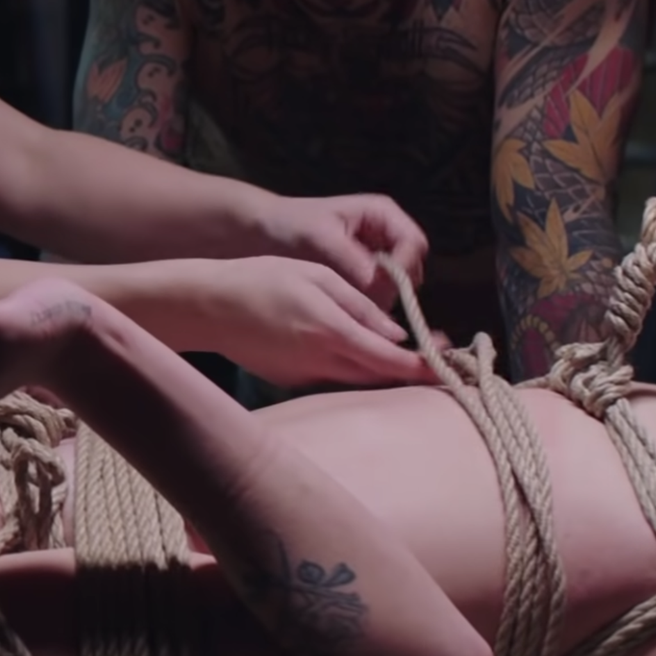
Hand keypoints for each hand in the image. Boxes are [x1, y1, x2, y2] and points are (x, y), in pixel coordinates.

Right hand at [193, 256, 436, 389]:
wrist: (204, 307)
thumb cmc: (258, 279)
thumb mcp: (315, 276)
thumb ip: (358, 305)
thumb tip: (394, 332)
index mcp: (331, 331)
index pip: (391, 360)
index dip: (425, 367)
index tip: (451, 365)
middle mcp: (321, 362)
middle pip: (379, 376)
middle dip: (410, 370)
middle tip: (439, 355)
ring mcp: (303, 376)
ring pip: (357, 378)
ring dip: (381, 368)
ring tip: (402, 351)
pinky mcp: (289, 380)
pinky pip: (330, 376)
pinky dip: (350, 366)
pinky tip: (350, 348)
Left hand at [258, 193, 429, 311]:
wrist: (262, 231)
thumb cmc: (290, 225)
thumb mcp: (321, 238)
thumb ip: (353, 261)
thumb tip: (382, 289)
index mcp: (383, 214)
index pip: (414, 244)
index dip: (404, 268)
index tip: (384, 289)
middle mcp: (388, 234)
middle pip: (411, 268)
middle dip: (394, 288)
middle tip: (368, 307)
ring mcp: (379, 256)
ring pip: (398, 286)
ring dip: (381, 300)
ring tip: (354, 311)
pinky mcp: (366, 275)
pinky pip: (380, 294)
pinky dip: (370, 305)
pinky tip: (350, 314)